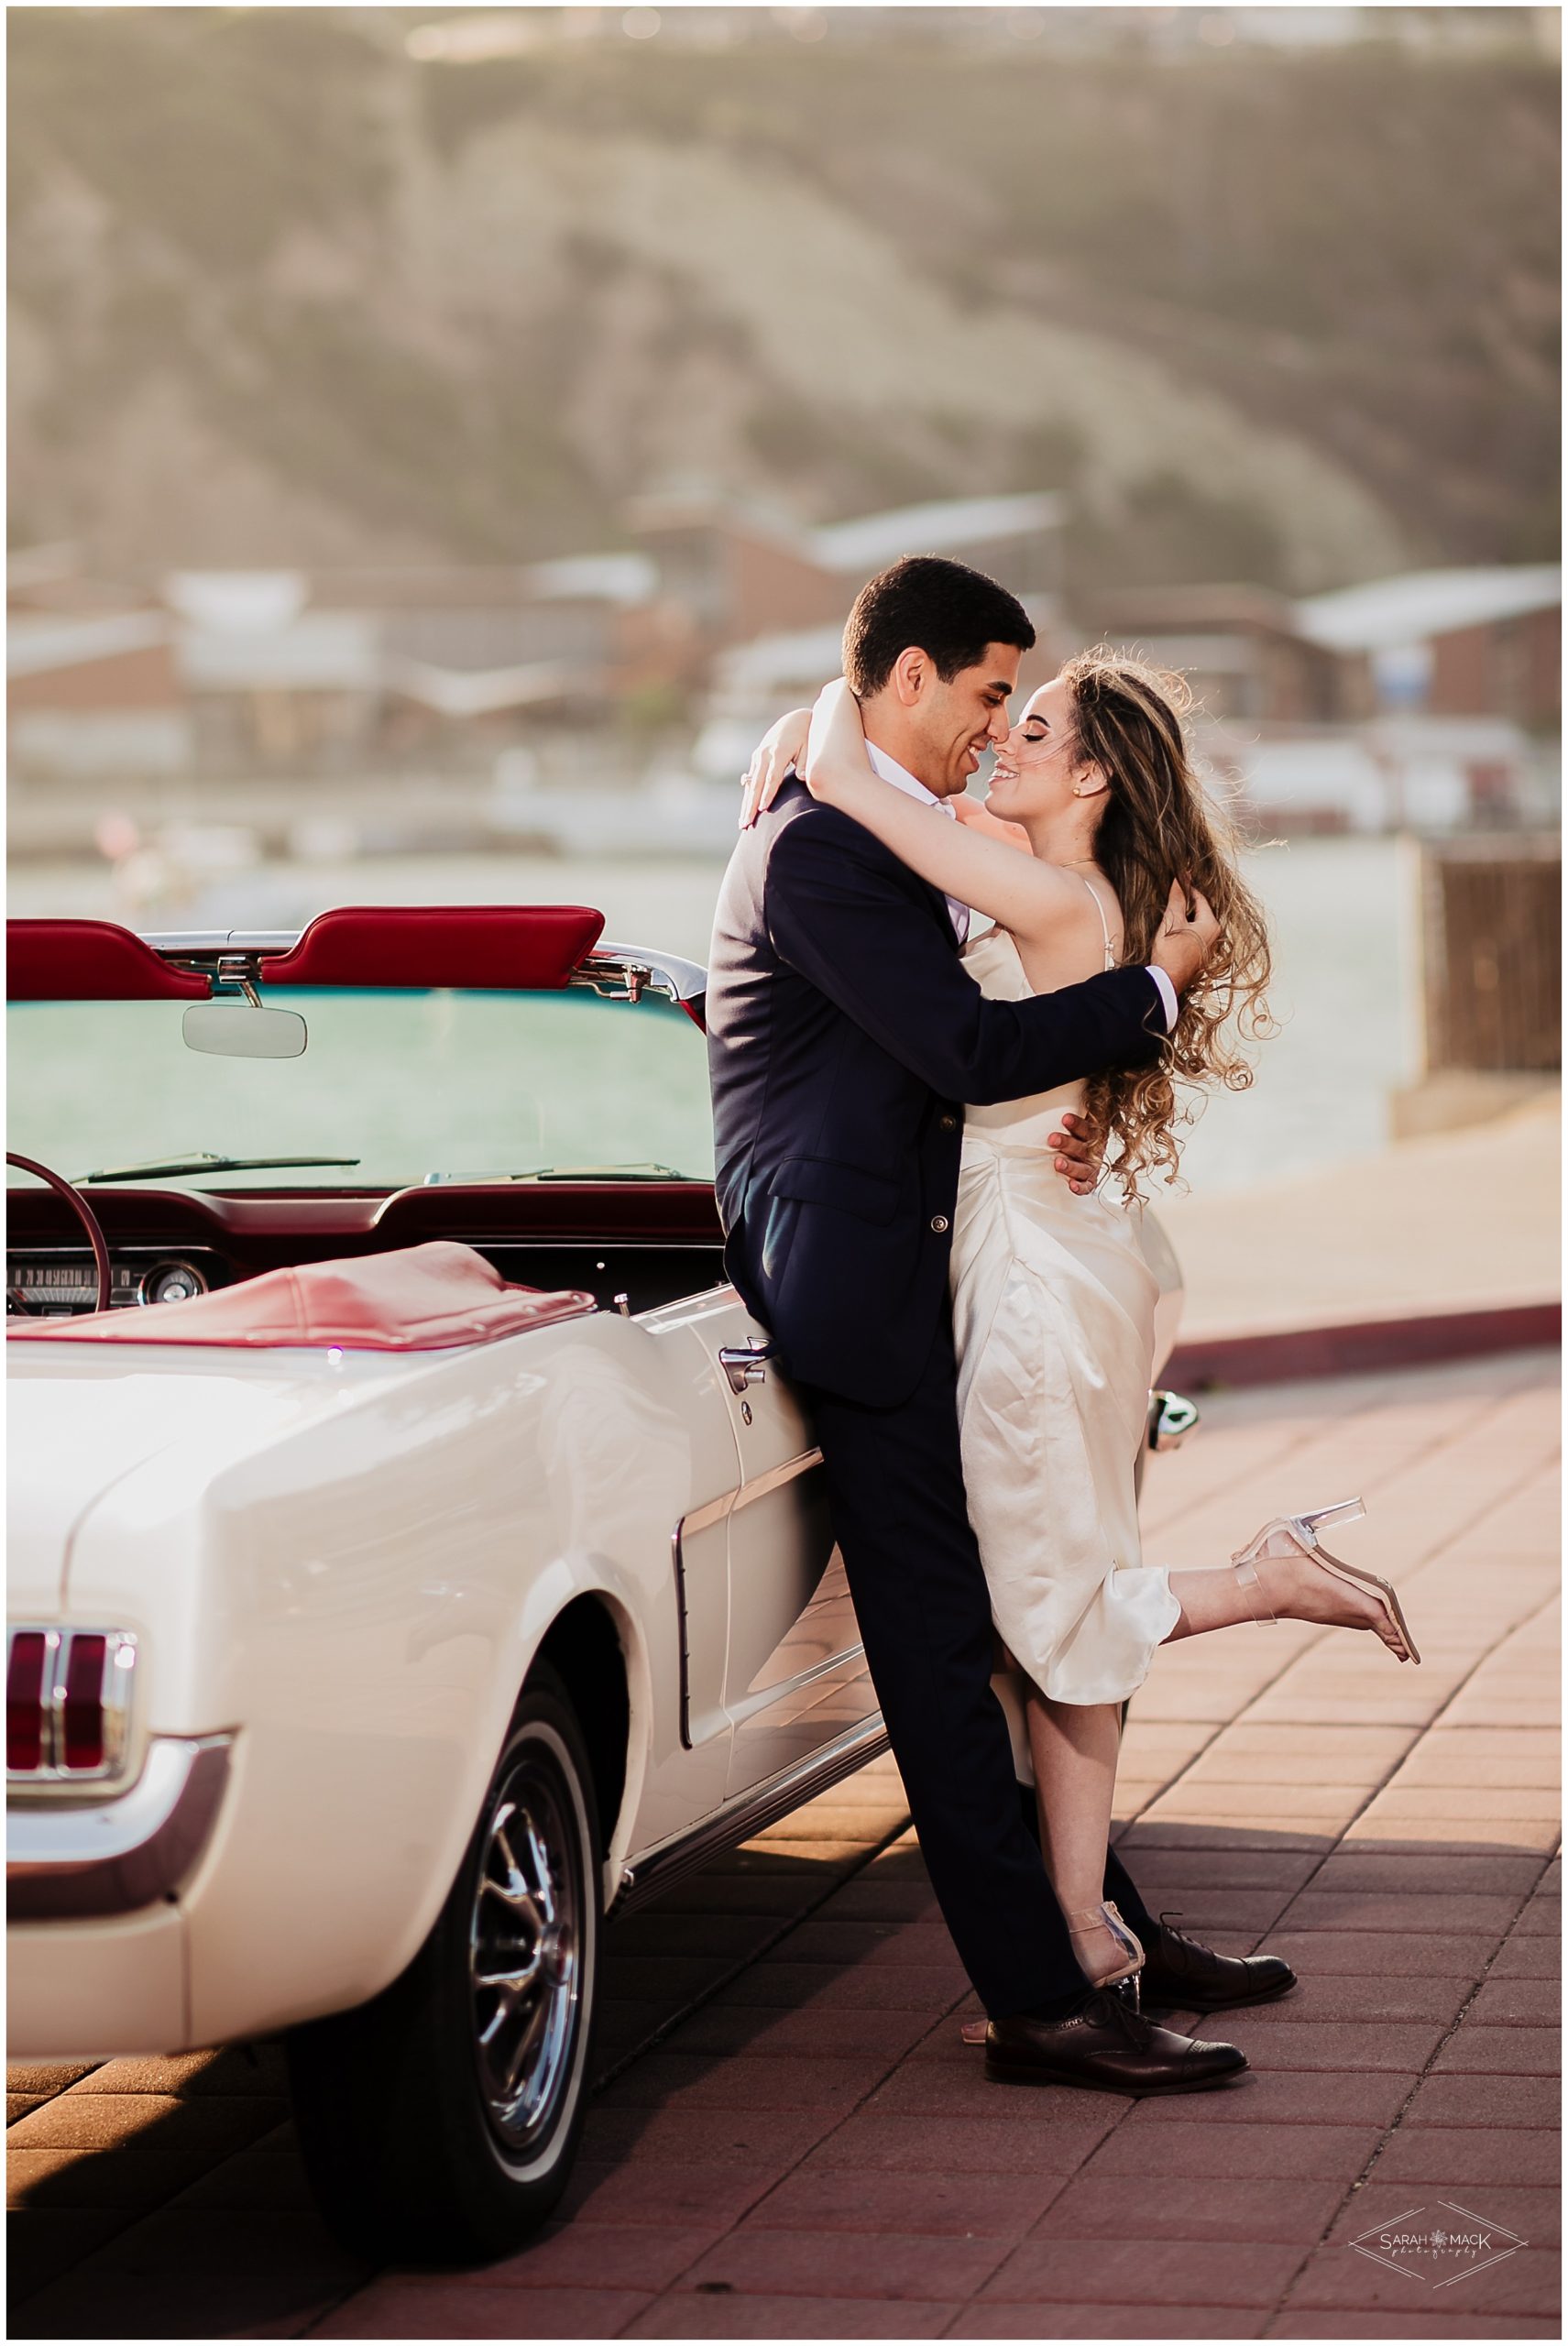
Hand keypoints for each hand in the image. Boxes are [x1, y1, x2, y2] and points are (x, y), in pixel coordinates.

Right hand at [740, 706, 811, 828]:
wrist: (795, 720)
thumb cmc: (807, 736)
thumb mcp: (809, 746)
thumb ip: (804, 762)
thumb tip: (801, 778)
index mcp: (778, 752)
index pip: (772, 777)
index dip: (767, 793)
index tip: (763, 809)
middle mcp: (764, 754)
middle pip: (757, 784)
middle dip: (751, 805)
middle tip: (746, 823)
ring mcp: (758, 757)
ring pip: (751, 785)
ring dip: (746, 805)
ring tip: (742, 824)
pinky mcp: (756, 759)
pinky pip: (751, 781)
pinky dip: (748, 796)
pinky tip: (745, 811)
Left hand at [1046, 1110, 1104, 1197]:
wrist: (1089, 1161)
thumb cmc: (1075, 1139)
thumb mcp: (1076, 1127)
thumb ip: (1069, 1118)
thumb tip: (1050, 1089)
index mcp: (1093, 1134)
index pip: (1086, 1127)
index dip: (1076, 1123)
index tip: (1064, 1118)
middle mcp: (1094, 1151)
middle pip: (1081, 1147)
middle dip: (1067, 1143)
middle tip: (1052, 1139)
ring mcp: (1092, 1167)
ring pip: (1083, 1167)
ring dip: (1070, 1166)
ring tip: (1057, 1163)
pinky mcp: (1090, 1182)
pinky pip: (1087, 1186)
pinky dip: (1079, 1187)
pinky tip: (1071, 1186)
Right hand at [1149, 879, 1219, 994]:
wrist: (1167, 980)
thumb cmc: (1171, 952)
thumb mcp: (1172, 920)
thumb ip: (1177, 898)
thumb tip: (1180, 879)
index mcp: (1211, 925)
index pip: (1201, 899)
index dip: (1189, 889)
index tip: (1179, 882)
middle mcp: (1215, 937)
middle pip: (1201, 913)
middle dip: (1187, 906)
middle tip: (1173, 900)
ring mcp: (1210, 949)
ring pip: (1198, 926)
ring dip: (1187, 920)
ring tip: (1172, 917)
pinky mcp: (1202, 959)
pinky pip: (1196, 938)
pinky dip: (1187, 932)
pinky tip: (1175, 935)